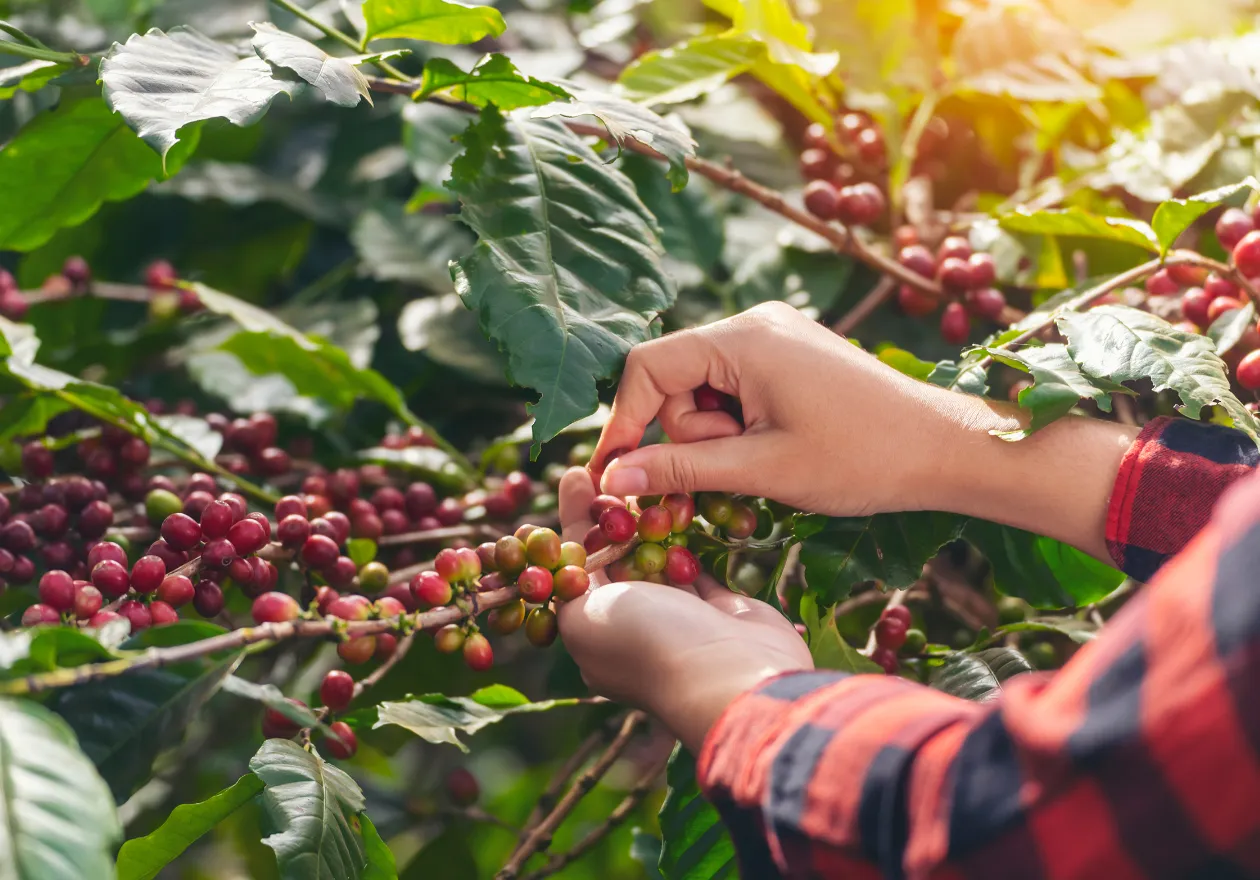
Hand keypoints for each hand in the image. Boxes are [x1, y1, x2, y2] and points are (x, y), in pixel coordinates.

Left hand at [555, 468, 811, 752]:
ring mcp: (679, 618)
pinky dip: (687, 536)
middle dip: (608, 516)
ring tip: (642, 473)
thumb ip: (570, 582)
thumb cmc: (649, 644)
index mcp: (595, 637)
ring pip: (656, 559)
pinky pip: (695, 564)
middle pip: (614, 561)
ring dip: (648, 521)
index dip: (572, 524)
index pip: (575, 571)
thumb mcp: (584, 616)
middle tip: (607, 467)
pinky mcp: (719, 607)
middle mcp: (634, 628)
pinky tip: (678, 498)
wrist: (733, 674)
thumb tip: (561, 553)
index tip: (575, 476)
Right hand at [588, 302, 1136, 560]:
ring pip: (704, 388)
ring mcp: (776, 335)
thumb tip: (614, 478)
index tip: (616, 476)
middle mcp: (755, 323)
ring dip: (718, 433)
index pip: (648, 367)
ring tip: (769, 457)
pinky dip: (740, 422)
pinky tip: (778, 444)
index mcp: (744, 338)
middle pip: (675, 379)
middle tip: (738, 468)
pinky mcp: (791, 354)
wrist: (949, 447)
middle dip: (690, 433)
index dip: (624, 422)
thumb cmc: (863, 459)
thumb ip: (683, 469)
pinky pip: (735, 386)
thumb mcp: (764, 469)